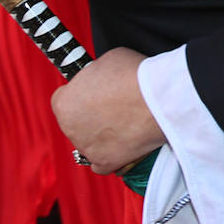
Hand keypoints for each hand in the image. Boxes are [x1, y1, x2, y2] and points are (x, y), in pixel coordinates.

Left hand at [52, 48, 164, 174]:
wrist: (160, 99)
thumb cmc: (136, 76)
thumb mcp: (107, 60)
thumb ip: (95, 72)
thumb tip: (99, 77)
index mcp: (65, 102)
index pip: (63, 99)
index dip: (81, 93)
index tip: (95, 91)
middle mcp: (70, 128)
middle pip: (76, 121)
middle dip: (92, 113)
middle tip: (115, 104)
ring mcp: (87, 148)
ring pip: (90, 141)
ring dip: (103, 133)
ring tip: (127, 119)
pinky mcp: (106, 162)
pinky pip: (101, 163)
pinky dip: (110, 155)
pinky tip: (122, 143)